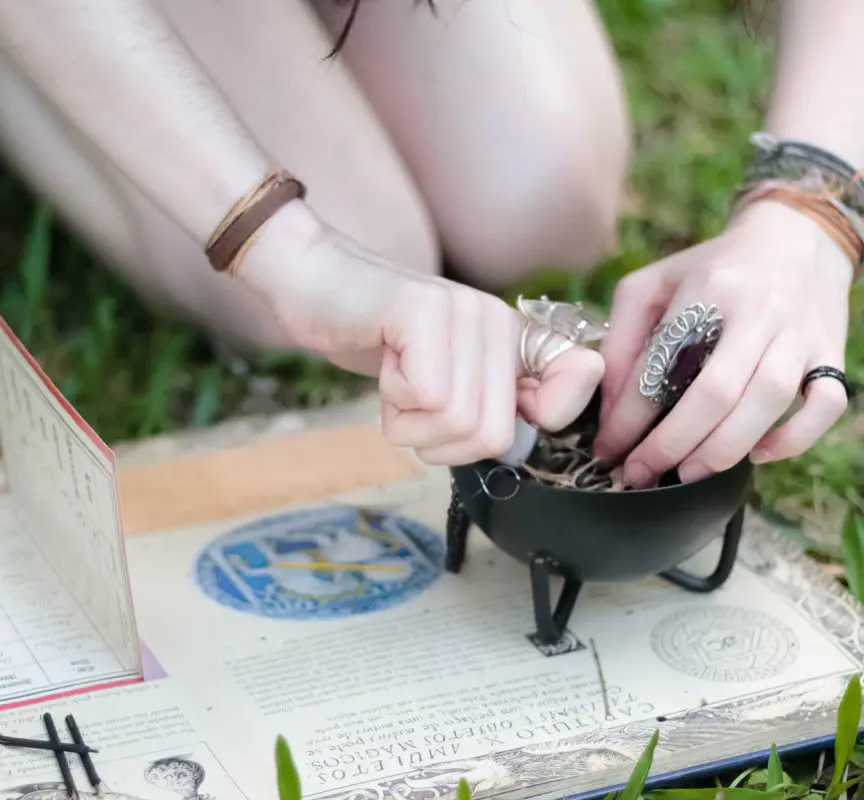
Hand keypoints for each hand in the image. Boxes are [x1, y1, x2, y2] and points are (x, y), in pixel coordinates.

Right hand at [237, 203, 604, 464]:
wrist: (310, 279)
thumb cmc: (371, 339)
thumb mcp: (440, 381)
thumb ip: (487, 406)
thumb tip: (521, 436)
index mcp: (510, 335)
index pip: (566, 399)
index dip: (516, 429)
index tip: (459, 414)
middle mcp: (496, 319)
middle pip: (493, 435)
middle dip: (439, 441)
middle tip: (409, 404)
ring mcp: (463, 311)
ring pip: (458, 422)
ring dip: (409, 423)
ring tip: (394, 380)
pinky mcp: (423, 311)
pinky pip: (426, 397)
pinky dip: (392, 402)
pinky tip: (383, 364)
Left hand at [594, 201, 853, 486]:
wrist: (796, 237)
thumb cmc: (711, 269)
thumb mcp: (652, 285)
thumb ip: (622, 339)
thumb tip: (609, 406)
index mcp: (707, 290)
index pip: (661, 364)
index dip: (629, 415)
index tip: (607, 446)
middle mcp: (758, 312)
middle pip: (716, 391)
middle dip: (671, 443)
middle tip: (640, 473)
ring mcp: (800, 334)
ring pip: (767, 403)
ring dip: (723, 449)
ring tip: (685, 474)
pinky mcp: (832, 352)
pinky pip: (826, 405)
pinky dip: (794, 438)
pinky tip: (757, 454)